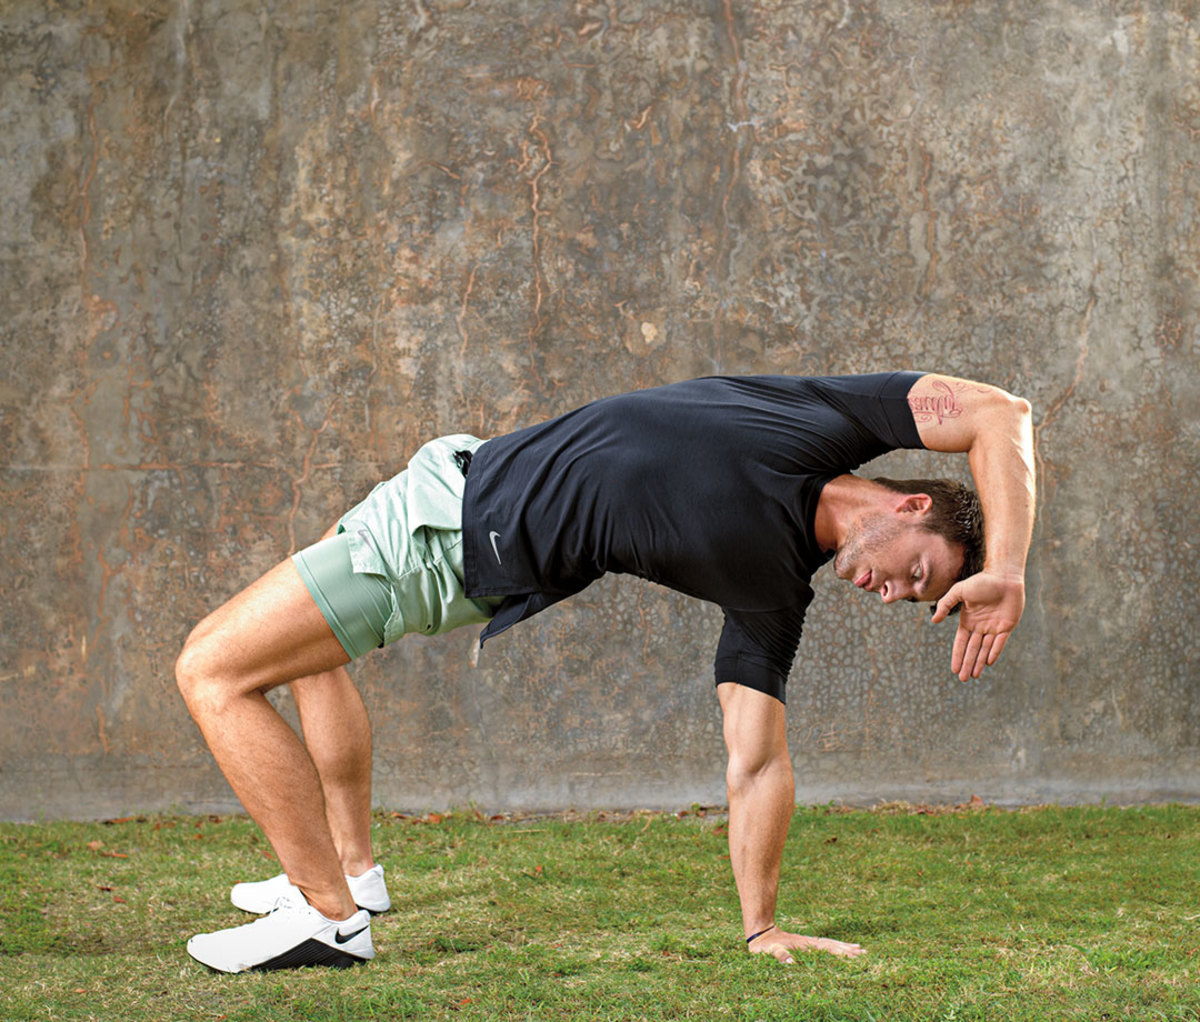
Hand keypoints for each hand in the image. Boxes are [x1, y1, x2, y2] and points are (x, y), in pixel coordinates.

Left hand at [747, 927, 865, 963]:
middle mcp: (810, 942)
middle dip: (848, 949)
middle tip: (864, 953)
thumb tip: (791, 962)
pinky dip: (834, 947)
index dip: (840, 952)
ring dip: (844, 947)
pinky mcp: (806, 944)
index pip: (827, 949)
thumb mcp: (771, 952)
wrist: (761, 933)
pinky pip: (824, 945)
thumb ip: (780, 955)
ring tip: (859, 949)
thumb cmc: (765, 946)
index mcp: (805, 945)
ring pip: (830, 944)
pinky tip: (838, 949)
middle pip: (833, 945)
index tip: (854, 955)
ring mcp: (808, 942)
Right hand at [931, 571, 1024, 680]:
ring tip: (973, 676)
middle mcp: (980, 626)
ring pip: (985, 649)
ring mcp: (994, 627)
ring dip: (979, 662)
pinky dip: (994, 652)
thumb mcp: (959, 591)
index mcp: (968, 620)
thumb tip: (934, 621)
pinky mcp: (1007, 626)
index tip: (954, 669)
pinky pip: (1000, 643)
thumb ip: (945, 604)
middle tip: (963, 679)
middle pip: (972, 649)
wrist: (1004, 576)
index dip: (957, 655)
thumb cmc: (981, 581)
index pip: (961, 642)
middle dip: (967, 664)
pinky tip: (988, 662)